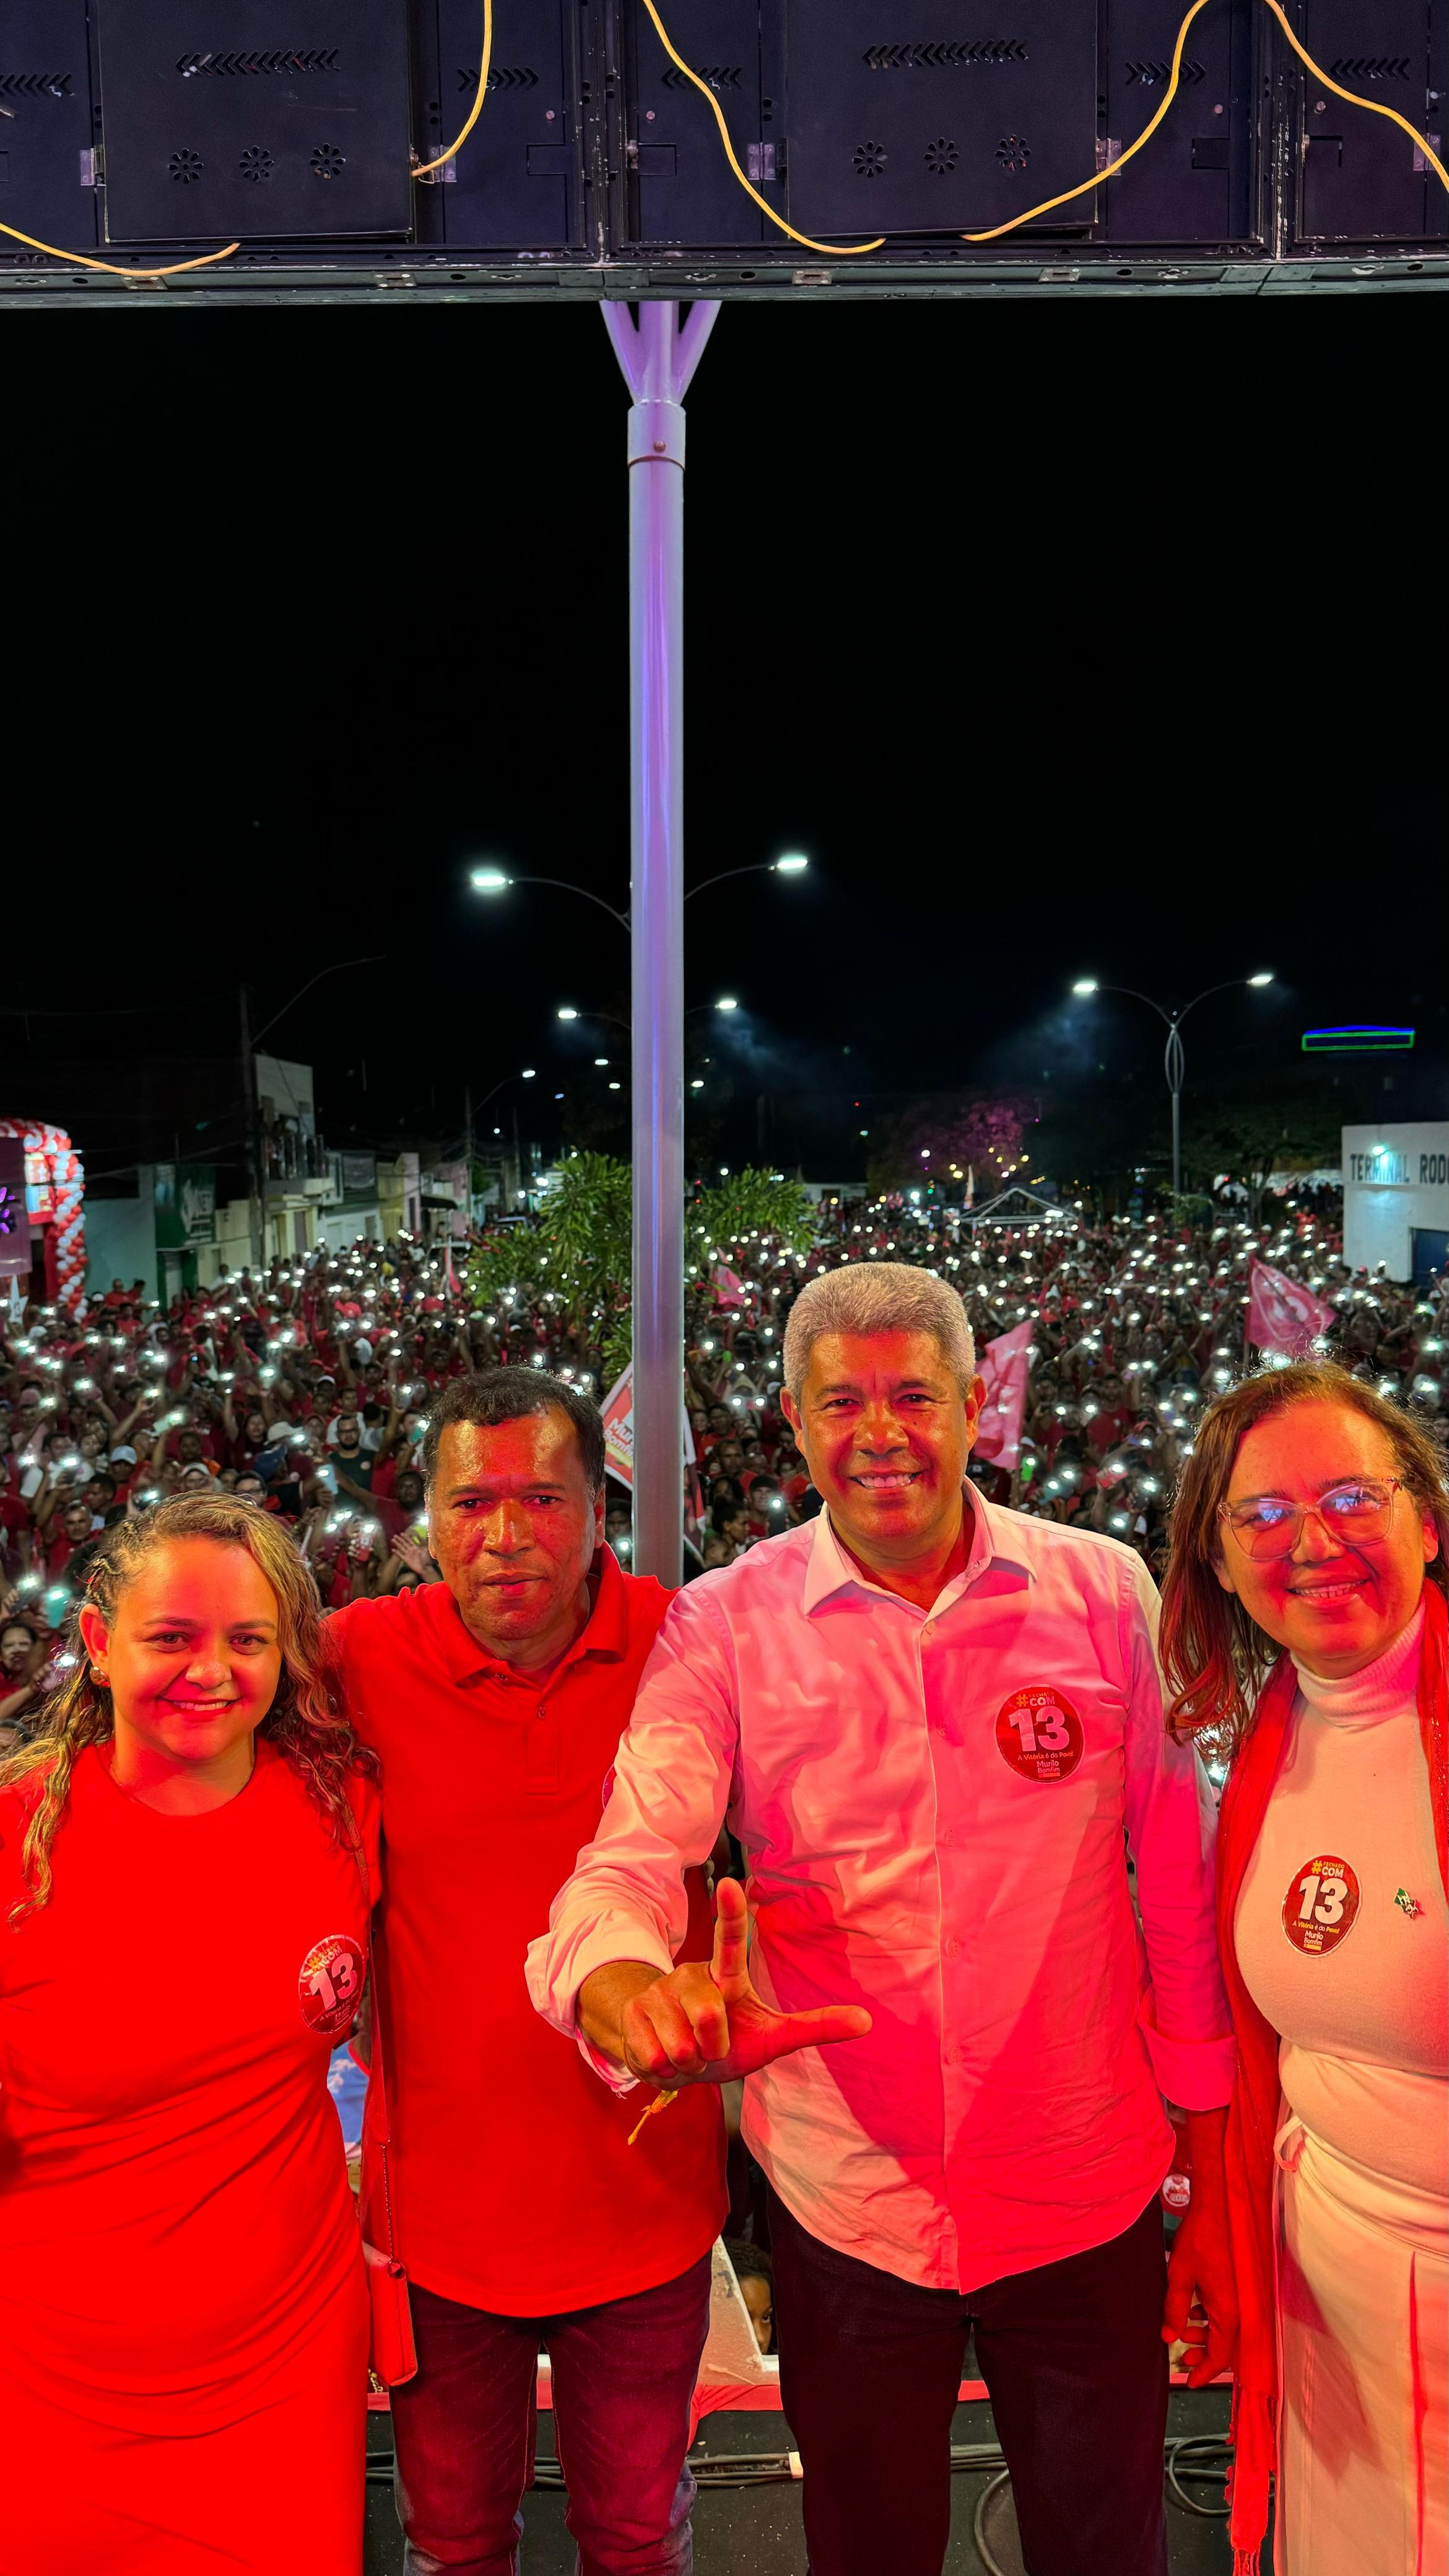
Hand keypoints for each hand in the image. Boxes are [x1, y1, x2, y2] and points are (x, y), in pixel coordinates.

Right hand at [393, 1533, 432, 1577]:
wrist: (425, 1568)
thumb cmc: (427, 1559)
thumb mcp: (426, 1549)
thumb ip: (423, 1542)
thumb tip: (422, 1535)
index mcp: (415, 1547)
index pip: (409, 1541)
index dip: (405, 1537)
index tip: (401, 1533)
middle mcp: (410, 1550)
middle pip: (404, 1543)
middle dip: (399, 1539)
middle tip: (394, 1535)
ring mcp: (408, 1555)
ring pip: (401, 1548)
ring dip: (397, 1544)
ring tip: (392, 1540)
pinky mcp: (406, 1560)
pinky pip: (400, 1555)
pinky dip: (396, 1553)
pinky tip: (393, 1550)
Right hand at [580, 1879, 871, 2088]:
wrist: (670, 2061)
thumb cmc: (728, 2042)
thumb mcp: (772, 2038)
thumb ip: (815, 2026)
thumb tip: (868, 2022)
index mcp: (726, 1974)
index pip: (731, 1938)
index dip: (732, 1912)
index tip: (731, 1881)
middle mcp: (691, 1974)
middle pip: (709, 2018)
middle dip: (712, 2048)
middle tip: (709, 2048)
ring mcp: (660, 1991)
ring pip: (682, 2044)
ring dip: (688, 2062)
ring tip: (686, 2052)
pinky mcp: (634, 2013)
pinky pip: (656, 2056)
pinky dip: (664, 2069)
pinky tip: (663, 2056)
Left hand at [1162, 2107, 1236, 2386]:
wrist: (1222, 2204)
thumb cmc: (1201, 2236)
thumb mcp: (1180, 2274)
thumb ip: (1174, 2308)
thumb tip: (1169, 2337)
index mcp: (1229, 2312)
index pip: (1220, 2356)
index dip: (1205, 2372)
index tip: (1190, 2382)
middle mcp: (1242, 2308)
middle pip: (1226, 2346)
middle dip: (1203, 2355)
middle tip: (1182, 2358)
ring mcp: (1243, 2296)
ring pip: (1227, 2329)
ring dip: (1206, 2333)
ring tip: (1183, 2329)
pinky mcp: (1241, 2284)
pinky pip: (1229, 2311)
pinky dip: (1212, 2317)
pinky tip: (1194, 2308)